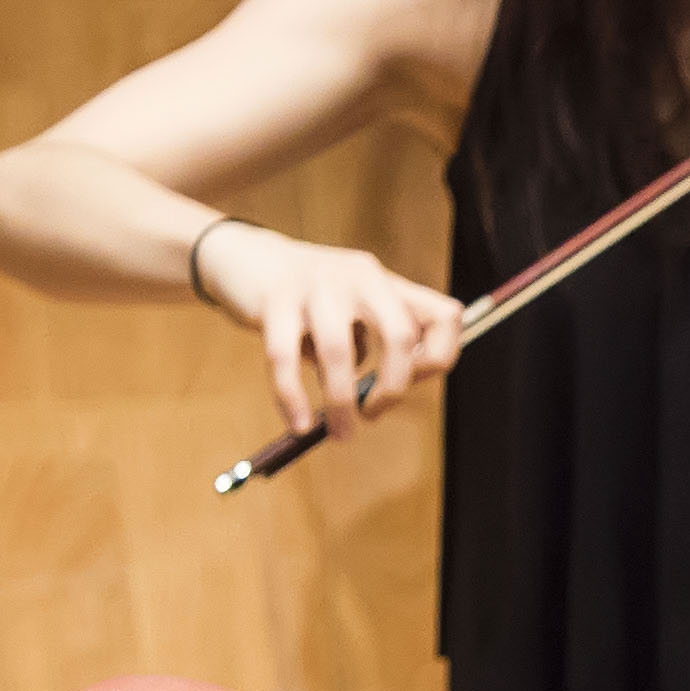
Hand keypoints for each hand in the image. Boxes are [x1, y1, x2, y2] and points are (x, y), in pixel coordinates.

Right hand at [195, 223, 464, 441]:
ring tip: (338, 432)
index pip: (445, 317)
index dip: (437, 359)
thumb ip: (374, 343)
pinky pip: (284, 358)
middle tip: (373, 413)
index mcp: (386, 283)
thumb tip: (378, 400)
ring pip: (338, 351)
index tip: (412, 382)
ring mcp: (316, 285)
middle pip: (399, 335)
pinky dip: (292, 397)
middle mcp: (359, 277)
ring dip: (340, 403)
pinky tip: (298, 423)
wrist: (244, 257)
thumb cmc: (307, 298)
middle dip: (392, 388)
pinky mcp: (274, 299)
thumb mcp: (353, 309)